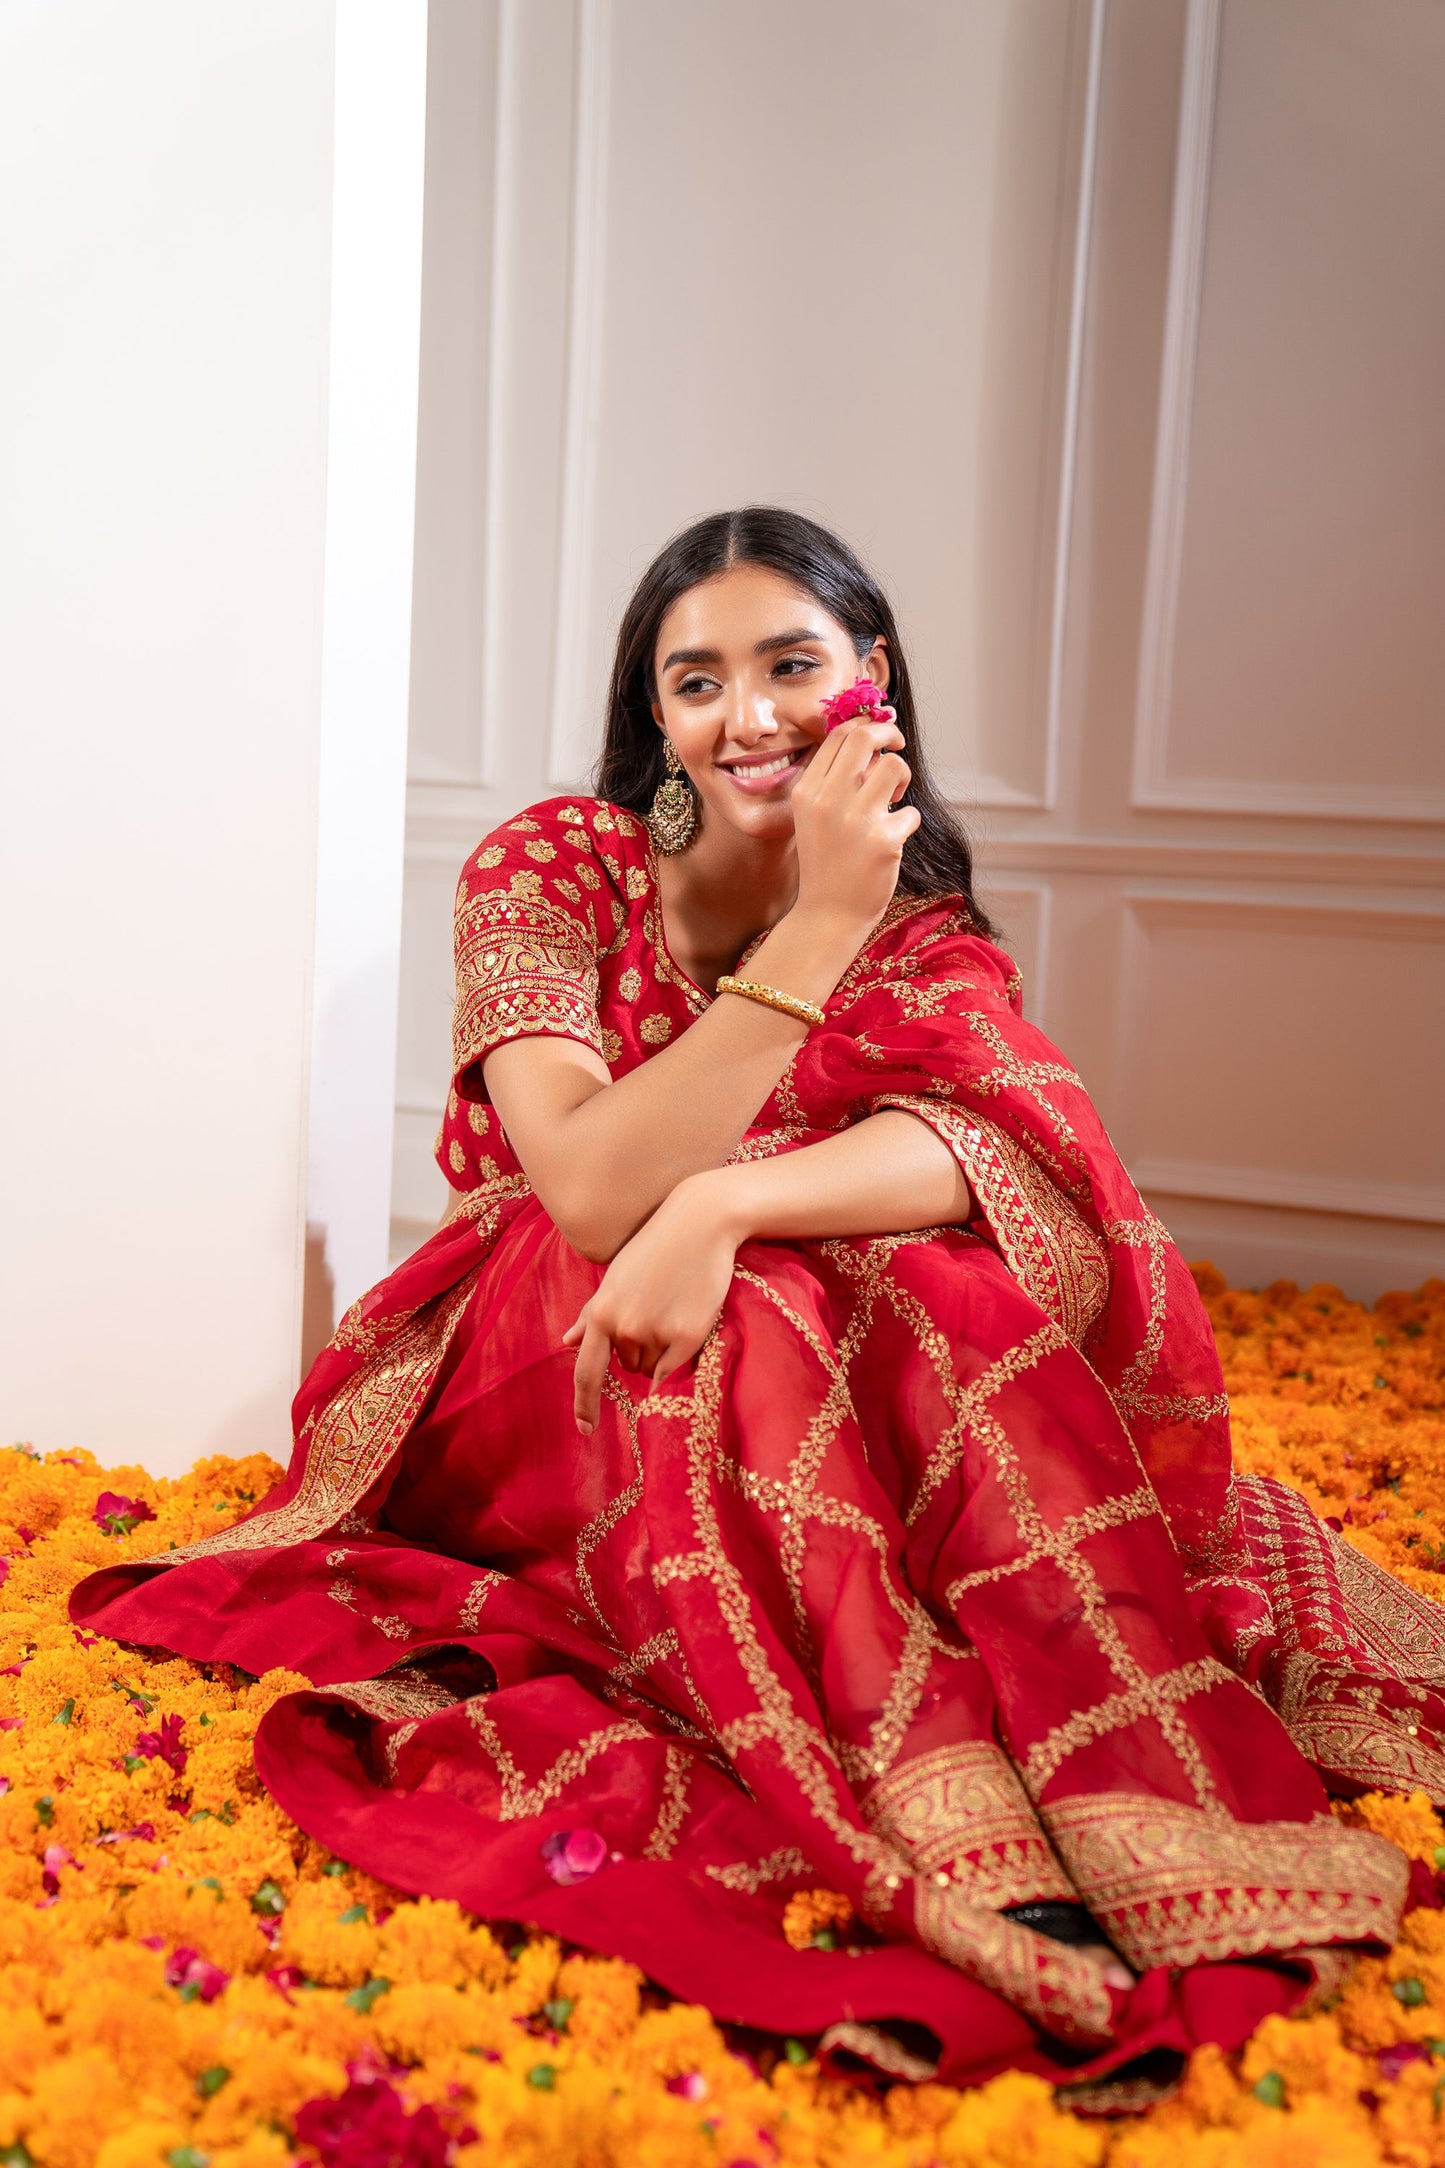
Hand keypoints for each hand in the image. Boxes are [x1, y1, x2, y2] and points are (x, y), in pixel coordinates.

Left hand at [561, 1175, 740, 1432]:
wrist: (700, 1222)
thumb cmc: (655, 1248)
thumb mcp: (615, 1278)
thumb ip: (590, 1314)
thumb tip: (565, 1342)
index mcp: (601, 1312)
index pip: (587, 1371)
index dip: (585, 1404)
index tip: (586, 1430)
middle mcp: (624, 1327)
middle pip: (628, 1365)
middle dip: (639, 1349)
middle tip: (657, 1310)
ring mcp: (656, 1332)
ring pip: (653, 1367)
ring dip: (661, 1351)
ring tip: (673, 1309)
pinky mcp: (687, 1335)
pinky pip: (675, 1367)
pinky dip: (678, 1356)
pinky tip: (687, 1323)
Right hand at [790, 714, 920, 934]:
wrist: (828, 914)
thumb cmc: (826, 862)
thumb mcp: (813, 817)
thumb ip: (833, 780)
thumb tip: (870, 737)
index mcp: (807, 791)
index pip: (839, 735)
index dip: (866, 725)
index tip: (881, 732)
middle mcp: (828, 801)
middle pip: (866, 739)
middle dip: (890, 735)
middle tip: (897, 747)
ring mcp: (856, 821)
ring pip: (894, 767)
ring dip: (902, 778)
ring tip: (894, 799)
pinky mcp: (883, 841)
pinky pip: (910, 812)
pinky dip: (906, 822)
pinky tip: (892, 840)